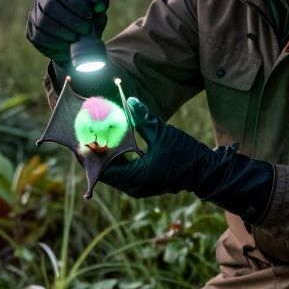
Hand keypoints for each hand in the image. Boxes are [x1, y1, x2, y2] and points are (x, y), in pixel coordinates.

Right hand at [26, 0, 108, 67]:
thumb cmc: (87, 20)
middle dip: (70, 19)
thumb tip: (94, 2)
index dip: (73, 1)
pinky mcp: (31, 32)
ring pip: (44, 22)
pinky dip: (55, 42)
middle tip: (85, 29)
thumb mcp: (97, 9)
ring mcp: (34, 16)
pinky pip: (40, 36)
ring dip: (62, 31)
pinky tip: (66, 45)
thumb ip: (100, 0)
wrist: (77, 44)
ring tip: (77, 37)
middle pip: (50, 6)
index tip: (88, 14)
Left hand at [100, 98, 274, 220]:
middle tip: (86, 135)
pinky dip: (118, 158)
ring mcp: (139, 186)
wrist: (207, 171)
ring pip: (115, 171)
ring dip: (107, 156)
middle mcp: (134, 186)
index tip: (81, 140)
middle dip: (96, 154)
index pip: (103, 170)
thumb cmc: (186, 155)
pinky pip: (124, 171)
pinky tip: (115, 143)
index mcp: (136, 178)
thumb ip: (144, 119)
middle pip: (106, 171)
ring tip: (97, 137)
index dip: (91, 155)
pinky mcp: (144, 182)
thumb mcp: (163, 134)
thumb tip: (129, 101)